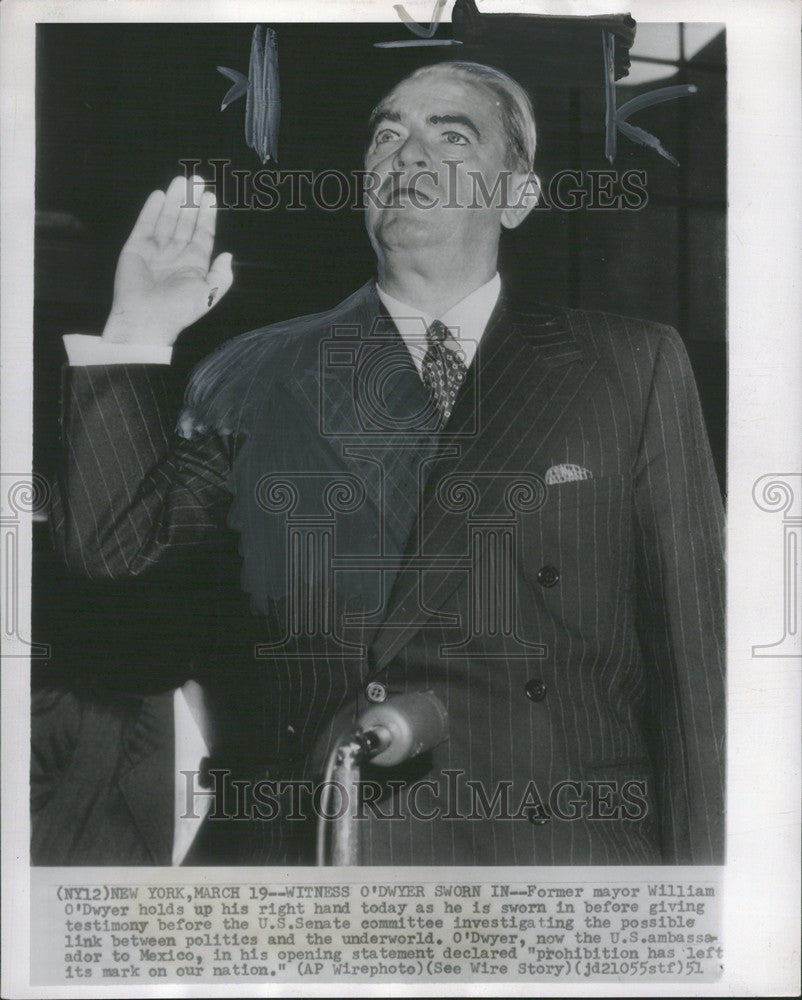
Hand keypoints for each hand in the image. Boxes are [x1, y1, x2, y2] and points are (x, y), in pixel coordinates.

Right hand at [102, 175, 233, 345]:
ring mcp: (156, 250)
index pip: (202, 234)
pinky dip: (151, 210)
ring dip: (174, 201)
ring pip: (167, 219)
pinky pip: (145, 225)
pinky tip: (160, 195)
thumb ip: (222, 276)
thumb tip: (228, 255)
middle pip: (185, 222)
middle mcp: (176, 254)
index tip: (210, 197)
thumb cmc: (179, 310)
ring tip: (181, 181)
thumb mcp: (209, 295)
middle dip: (191, 201)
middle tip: (197, 179)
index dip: (206, 216)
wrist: (146, 319)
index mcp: (194, 264)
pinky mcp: (136, 248)